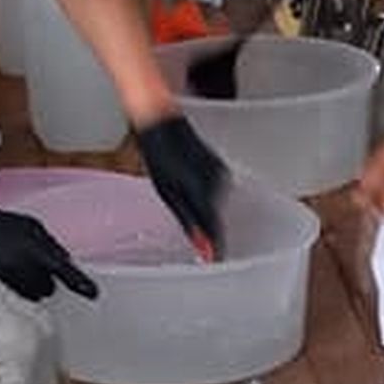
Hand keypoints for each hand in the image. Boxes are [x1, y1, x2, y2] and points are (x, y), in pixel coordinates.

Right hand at [0, 194, 98, 303]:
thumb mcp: (30, 226)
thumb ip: (52, 246)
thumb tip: (67, 264)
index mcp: (34, 249)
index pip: (65, 271)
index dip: (81, 284)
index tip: (94, 294)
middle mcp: (22, 267)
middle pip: (48, 288)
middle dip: (43, 279)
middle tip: (24, 263)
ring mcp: (7, 281)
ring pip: (32, 296)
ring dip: (27, 287)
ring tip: (10, 268)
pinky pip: (15, 300)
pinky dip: (13, 292)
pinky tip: (2, 276)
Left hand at [136, 115, 226, 255]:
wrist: (162, 124)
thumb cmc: (160, 155)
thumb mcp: (168, 195)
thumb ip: (188, 222)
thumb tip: (201, 245)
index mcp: (205, 193)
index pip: (216, 230)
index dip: (216, 249)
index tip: (212, 258)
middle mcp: (219, 184)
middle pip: (217, 219)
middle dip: (207, 230)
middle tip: (195, 236)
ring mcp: (222, 175)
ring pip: (218, 205)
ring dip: (205, 212)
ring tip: (186, 205)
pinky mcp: (221, 170)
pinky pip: (218, 192)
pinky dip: (207, 198)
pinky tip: (191, 190)